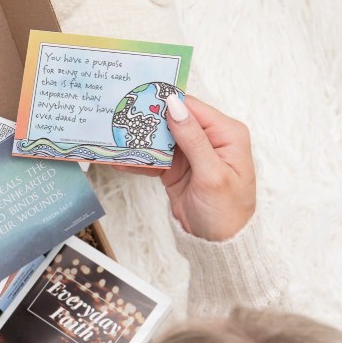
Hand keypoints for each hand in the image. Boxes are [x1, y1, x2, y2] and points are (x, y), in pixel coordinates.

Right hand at [119, 95, 255, 241]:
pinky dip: (139, 160)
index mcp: (226, 134)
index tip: (138, 97)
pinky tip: (120, 159)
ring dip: (139, 141)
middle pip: (172, 121)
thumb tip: (175, 105)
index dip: (166, 102)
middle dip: (148, 121)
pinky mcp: (176, 169)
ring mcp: (191, 154)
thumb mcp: (211, 174)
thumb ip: (193, 139)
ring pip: (160, 139)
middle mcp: (209, 139)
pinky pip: (154, 159)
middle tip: (119, 117)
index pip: (192, 108)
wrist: (220, 245)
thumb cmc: (227, 211)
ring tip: (114, 137)